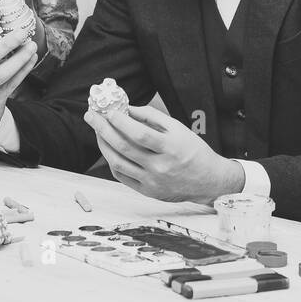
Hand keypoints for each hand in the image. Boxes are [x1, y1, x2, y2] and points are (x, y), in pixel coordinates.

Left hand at [82, 104, 244, 203]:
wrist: (208, 181)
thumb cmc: (193, 151)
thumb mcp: (178, 128)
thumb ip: (153, 117)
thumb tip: (128, 109)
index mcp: (171, 148)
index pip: (140, 134)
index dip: (121, 122)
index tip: (109, 111)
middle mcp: (161, 166)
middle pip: (125, 147)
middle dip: (103, 129)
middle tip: (92, 116)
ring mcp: (153, 181)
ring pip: (119, 163)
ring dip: (103, 145)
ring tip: (97, 131)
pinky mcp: (148, 192)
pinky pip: (123, 176)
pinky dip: (112, 161)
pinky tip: (108, 149)